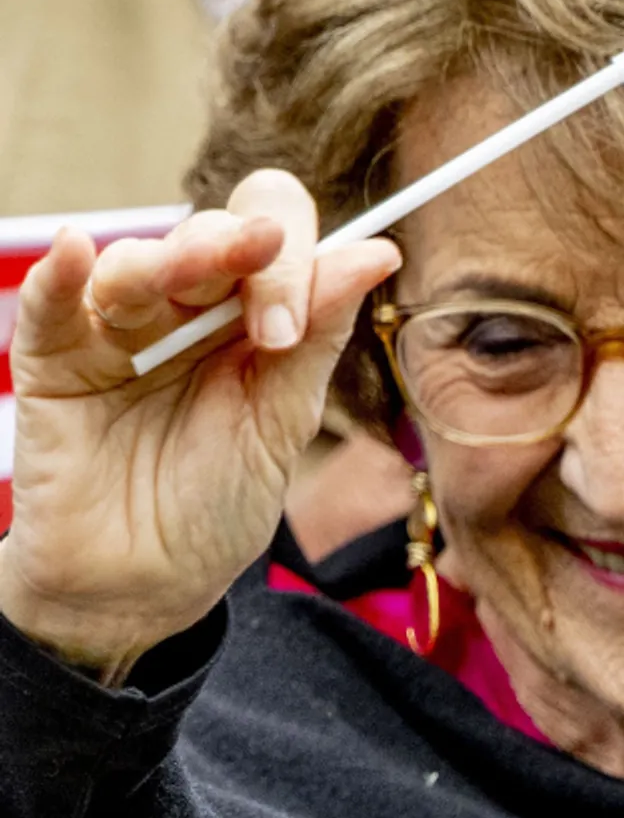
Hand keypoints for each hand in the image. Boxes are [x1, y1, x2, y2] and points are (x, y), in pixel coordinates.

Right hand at [0, 175, 399, 679]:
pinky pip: (50, 303)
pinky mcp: (53, 360)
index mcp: (251, 317)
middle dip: (239, 255)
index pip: (273, 238)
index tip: (292, 327)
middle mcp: (185, 311)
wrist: (144, 582)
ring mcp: (116, 330)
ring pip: (135, 261)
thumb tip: (379, 250)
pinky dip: (61, 275)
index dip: (292, 257)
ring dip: (164, 262)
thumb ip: (317, 335)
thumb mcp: (282, 423)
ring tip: (176, 286)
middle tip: (264, 318)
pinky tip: (78, 253)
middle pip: (209, 235)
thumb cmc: (217, 504)